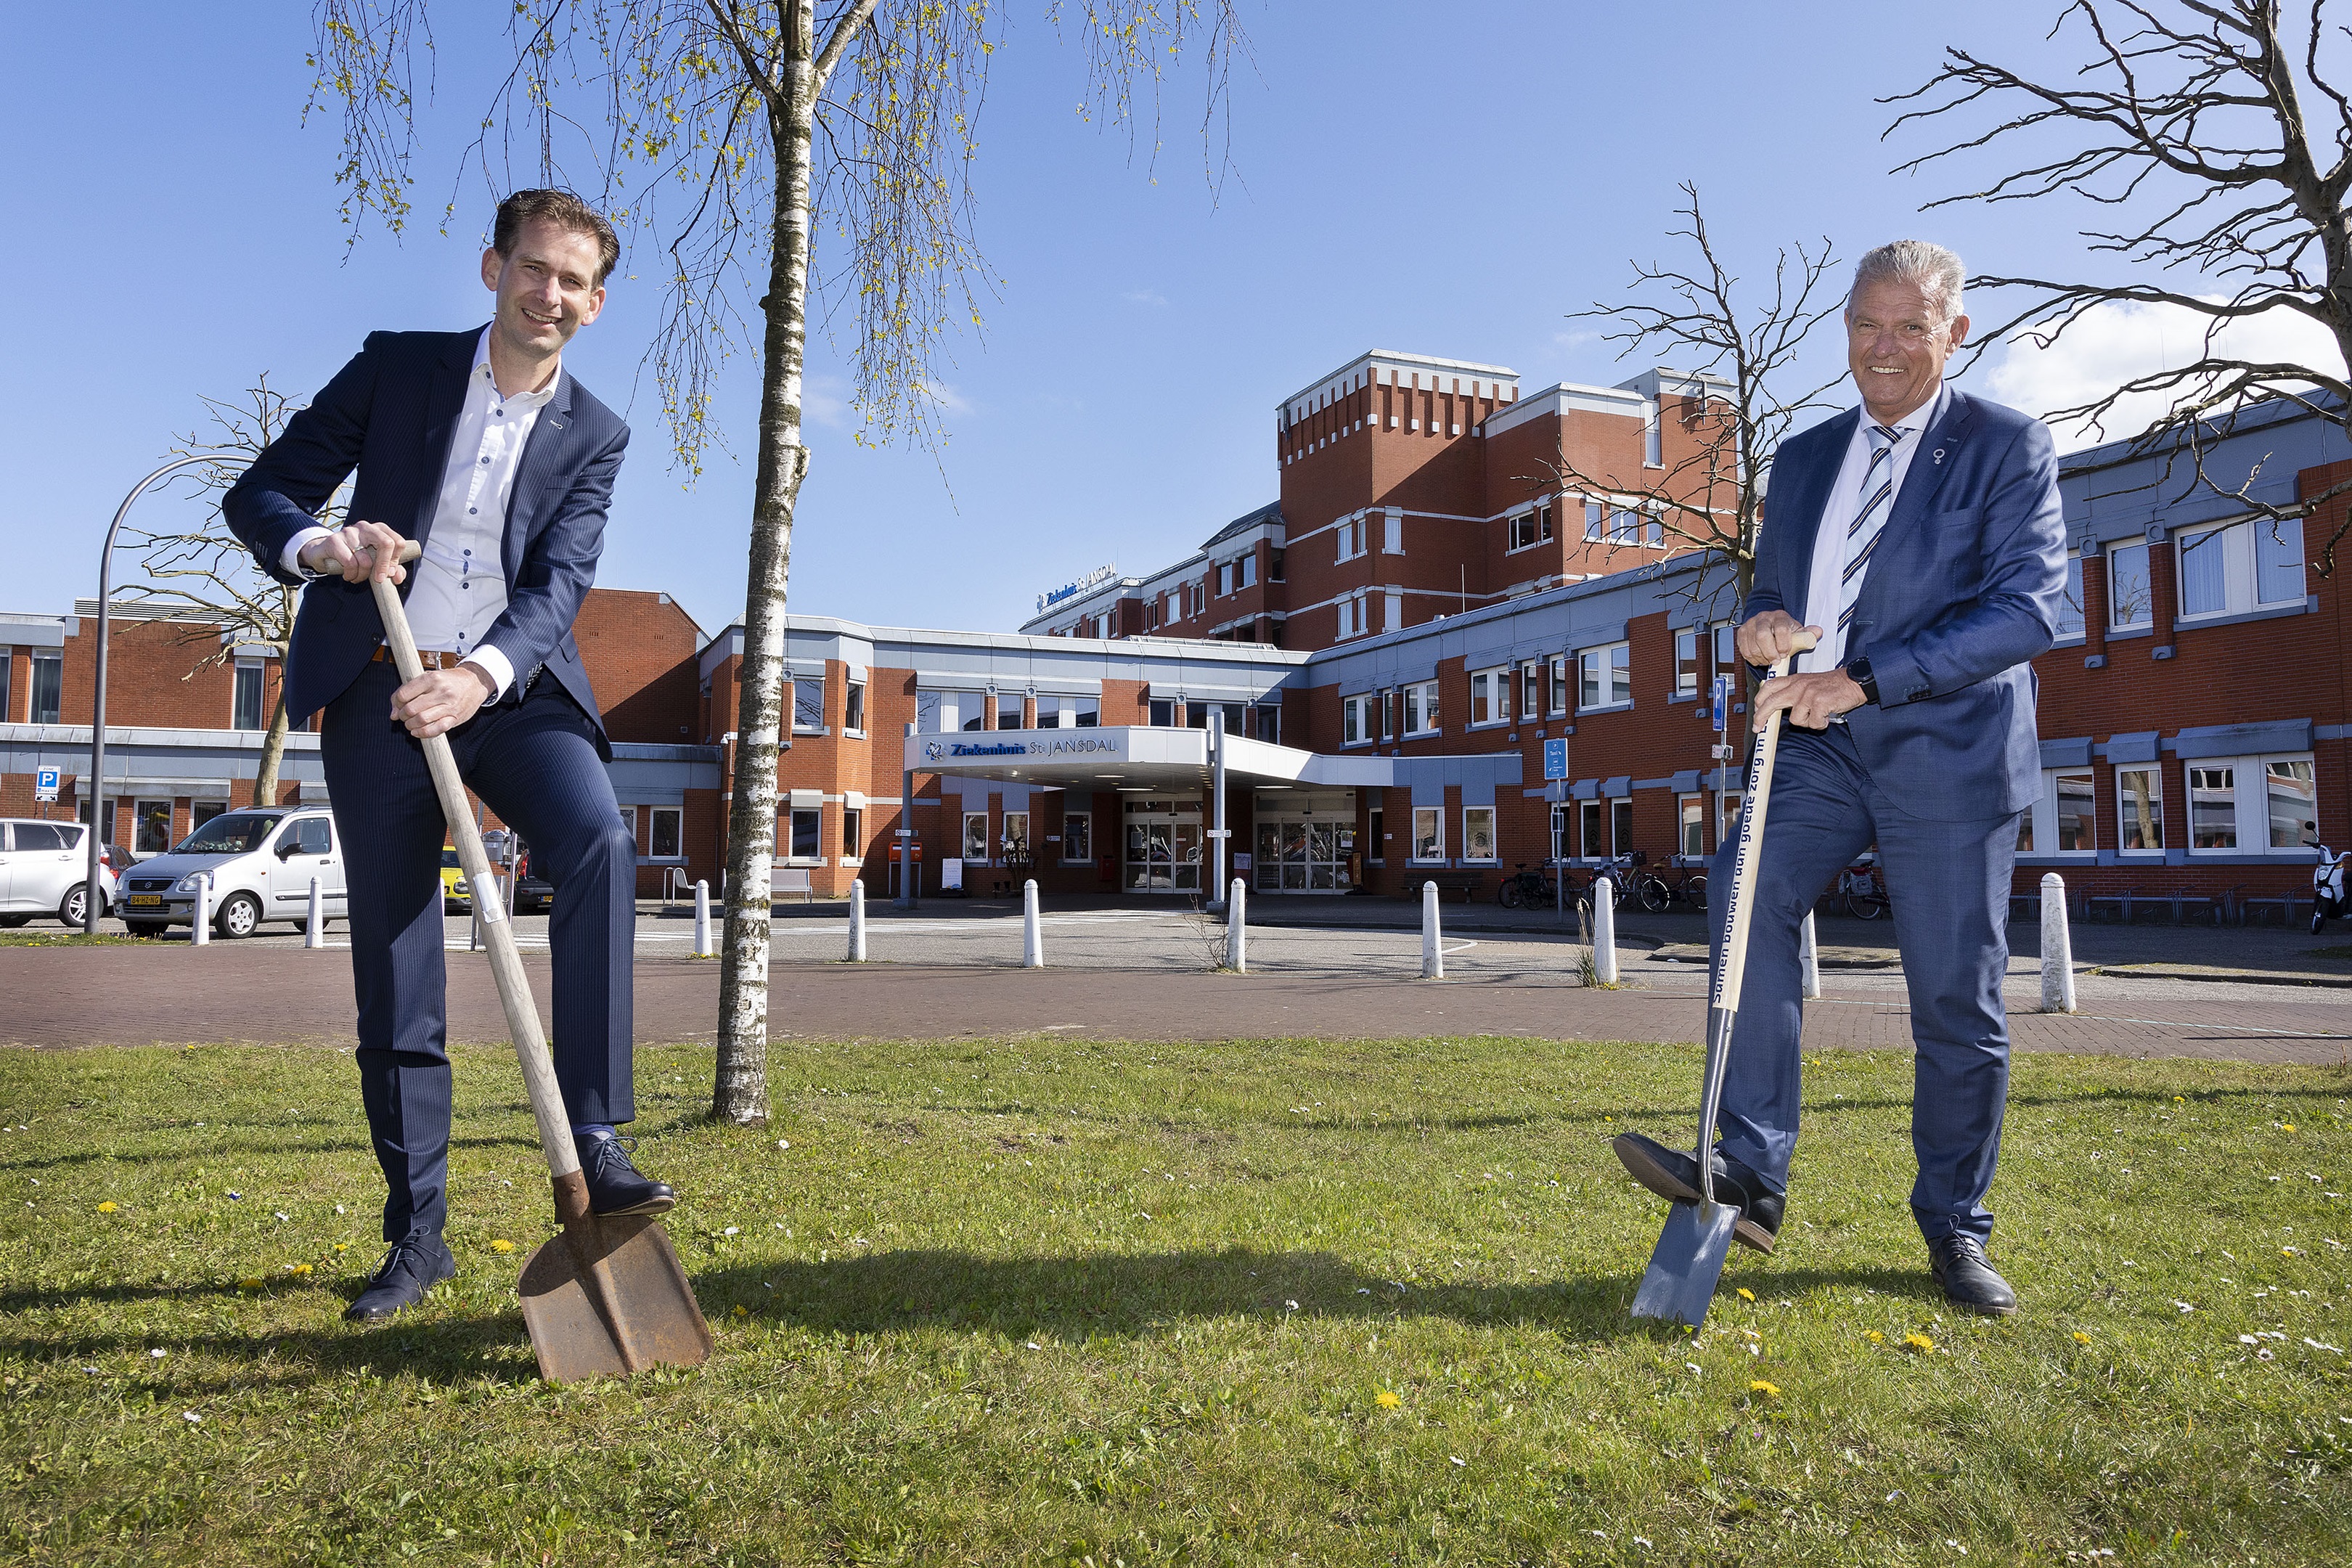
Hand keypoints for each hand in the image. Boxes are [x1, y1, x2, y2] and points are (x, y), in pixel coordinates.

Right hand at [299, 521, 408, 585]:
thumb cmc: (354, 557)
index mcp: (379, 529)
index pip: (398, 542)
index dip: (396, 560)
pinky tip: (348, 575)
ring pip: (366, 560)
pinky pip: (349, 563)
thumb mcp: (375, 562)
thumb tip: (398, 577)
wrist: (323, 553)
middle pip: (386, 543)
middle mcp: (366, 527)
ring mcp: (350, 532)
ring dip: (363, 575)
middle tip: (379, 579)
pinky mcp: (335, 540)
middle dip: (384, 566)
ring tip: (357, 578)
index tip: (390, 574)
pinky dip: (351, 574)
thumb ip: (391, 568)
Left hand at [391, 664, 497, 738]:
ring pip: (421, 720)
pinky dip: (423, 733)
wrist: (475, 683)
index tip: (397, 706)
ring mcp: (449, 706)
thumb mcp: (429, 677)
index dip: (396, 703)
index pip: (404, 694)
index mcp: (432, 678)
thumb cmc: (451, 680)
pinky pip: (436, 729)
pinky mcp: (455, 718)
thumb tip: (394, 712)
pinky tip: (418, 731)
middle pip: (411, 709)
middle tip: (404, 715)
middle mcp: (441, 692)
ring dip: (410, 725)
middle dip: (403, 715)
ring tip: (411, 723)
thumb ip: (409, 691)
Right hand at [1734, 610, 1821, 668]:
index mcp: (1779, 617)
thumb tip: (1817, 632)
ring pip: (1752, 645)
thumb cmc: (1784, 630)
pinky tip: (1760, 658)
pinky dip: (1752, 658)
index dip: (1783, 644)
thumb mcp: (1797, 631)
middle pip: (1762, 636)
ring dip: (1761, 657)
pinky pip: (1744, 650)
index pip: (1781, 629)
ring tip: (1769, 659)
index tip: (1785, 653)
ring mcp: (1750, 625)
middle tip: (1776, 660)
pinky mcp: (1742, 633)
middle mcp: (1763, 618)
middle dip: (1770, 652)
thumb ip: (1807, 634)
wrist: (1769, 624)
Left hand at [1751, 669, 1866, 732]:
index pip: (1769, 687)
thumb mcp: (1808, 682)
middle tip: (1758, 728)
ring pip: (1795, 719)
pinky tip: (1827, 715)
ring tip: (1818, 714)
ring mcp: (1808, 694)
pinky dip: (1820, 723)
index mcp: (1794, 680)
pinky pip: (1812, 723)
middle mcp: (1798, 685)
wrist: (1854, 681)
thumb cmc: (1833, 685)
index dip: (1759, 701)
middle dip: (1761, 717)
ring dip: (1807, 722)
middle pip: (1771, 702)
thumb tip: (1777, 706)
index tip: (1755, 712)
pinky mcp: (1819, 702)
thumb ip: (1793, 691)